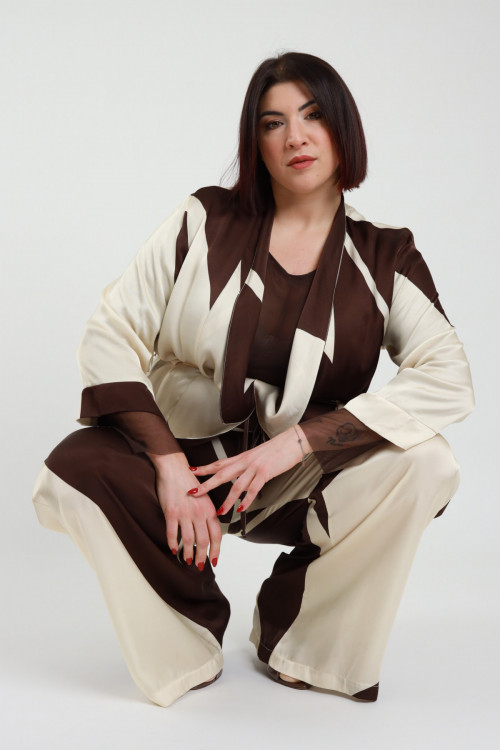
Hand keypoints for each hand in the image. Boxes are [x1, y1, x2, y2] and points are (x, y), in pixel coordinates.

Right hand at [148, 451, 221, 569]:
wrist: (175, 468)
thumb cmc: (189, 483)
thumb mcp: (204, 498)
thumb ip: (206, 514)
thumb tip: (208, 531)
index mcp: (209, 509)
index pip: (216, 535)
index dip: (216, 550)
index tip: (214, 560)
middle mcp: (199, 513)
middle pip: (203, 541)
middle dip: (202, 557)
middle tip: (199, 565)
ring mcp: (185, 513)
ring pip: (189, 540)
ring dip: (188, 553)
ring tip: (186, 560)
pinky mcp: (171, 512)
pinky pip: (173, 533)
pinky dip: (173, 543)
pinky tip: (173, 549)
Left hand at [189, 426, 310, 515]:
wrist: (292, 440)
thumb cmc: (277, 449)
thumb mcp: (257, 457)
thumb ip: (247, 468)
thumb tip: (241, 481)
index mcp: (242, 457)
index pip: (219, 463)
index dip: (205, 468)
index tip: (192, 471)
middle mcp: (245, 461)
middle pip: (221, 474)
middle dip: (206, 484)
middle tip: (193, 492)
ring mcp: (254, 467)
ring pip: (236, 485)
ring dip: (227, 500)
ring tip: (220, 512)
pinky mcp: (265, 472)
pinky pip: (253, 489)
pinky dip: (246, 500)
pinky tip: (241, 508)